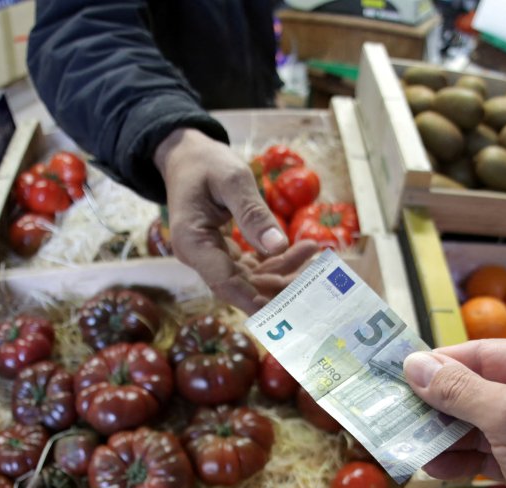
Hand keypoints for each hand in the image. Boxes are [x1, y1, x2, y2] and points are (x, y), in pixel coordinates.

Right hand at [155, 128, 307, 312]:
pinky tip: (306, 248)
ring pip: (253, 278)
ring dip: (285, 271)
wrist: (188, 156)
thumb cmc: (206, 163)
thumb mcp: (232, 180)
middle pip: (242, 286)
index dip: (254, 300)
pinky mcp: (225, 253)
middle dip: (280, 286)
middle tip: (316, 278)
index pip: (224, 282)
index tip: (284, 312)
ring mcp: (213, 257)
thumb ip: (253, 213)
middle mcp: (200, 257)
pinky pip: (255, 265)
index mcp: (192, 242)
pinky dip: (280, 259)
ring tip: (315, 252)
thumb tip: (279, 245)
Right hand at [403, 339, 505, 487]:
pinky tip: (432, 466)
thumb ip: (459, 390)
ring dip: (440, 435)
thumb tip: (415, 365)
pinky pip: (478, 452)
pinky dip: (455, 459)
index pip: (481, 353)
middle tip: (394, 410)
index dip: (438, 364)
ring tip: (406, 440)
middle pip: (471, 388)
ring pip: (470, 423)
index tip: (398, 372)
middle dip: (435, 404)